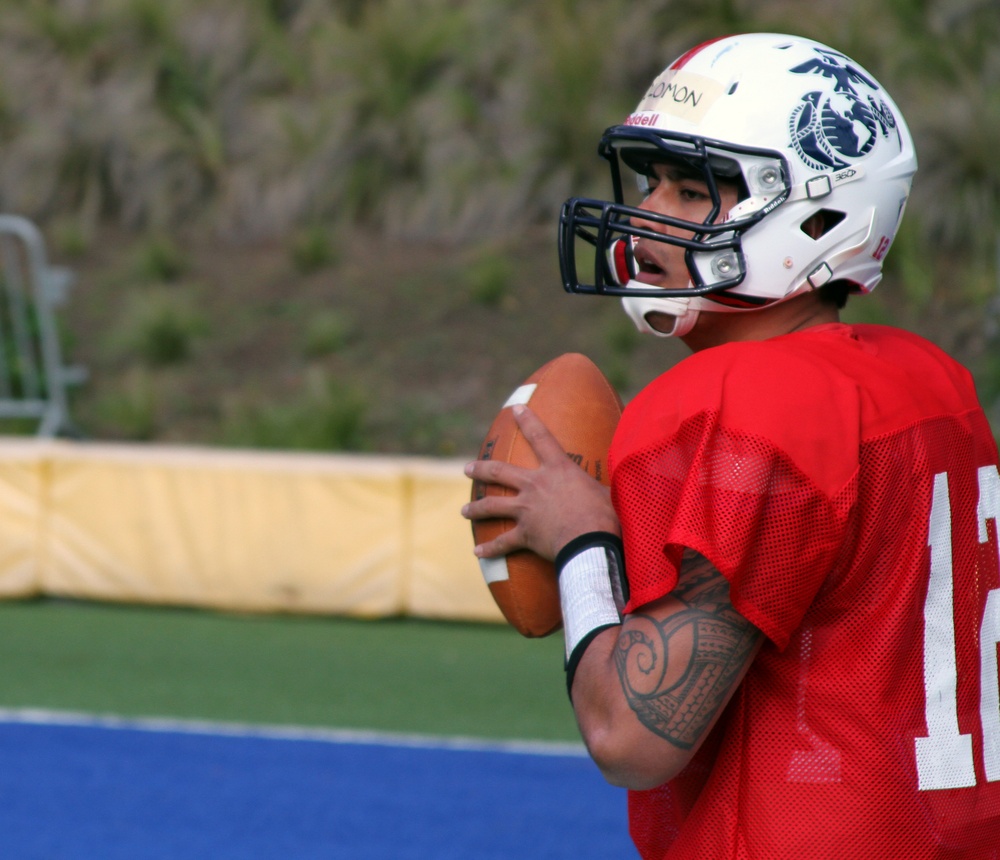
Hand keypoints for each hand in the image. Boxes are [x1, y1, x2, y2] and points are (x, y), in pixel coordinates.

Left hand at [461, 404, 619, 560]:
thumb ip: (604, 483)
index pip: (541, 437)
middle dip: (480, 469)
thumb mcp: (608, 490)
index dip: (528, 420)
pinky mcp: (525, 534)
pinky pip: (502, 542)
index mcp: (557, 469)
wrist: (591, 541)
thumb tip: (625, 475)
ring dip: (476, 508)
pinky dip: (490, 549)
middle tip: (466, 468)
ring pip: (492, 506)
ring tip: (464, 510)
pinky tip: (478, 553)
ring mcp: (526, 510)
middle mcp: (535, 485)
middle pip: (499, 472)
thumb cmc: (606, 515)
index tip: (515, 409)